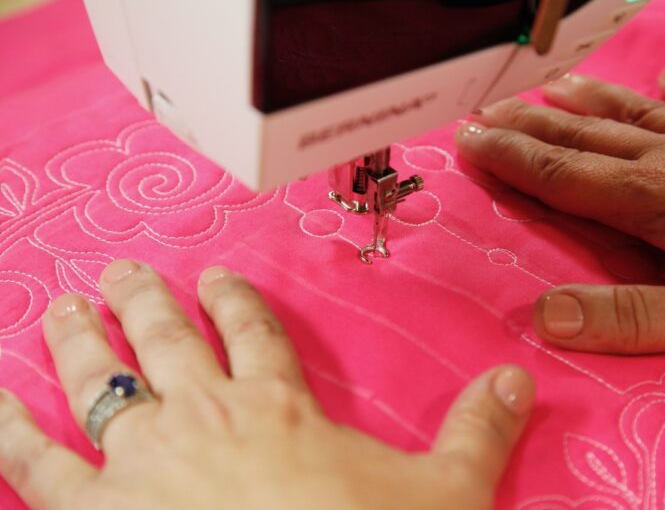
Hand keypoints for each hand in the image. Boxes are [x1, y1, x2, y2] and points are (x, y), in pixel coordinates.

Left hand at [0, 260, 534, 509]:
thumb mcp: (445, 495)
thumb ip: (478, 433)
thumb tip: (518, 379)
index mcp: (279, 406)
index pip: (256, 330)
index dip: (237, 299)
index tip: (219, 276)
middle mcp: (204, 416)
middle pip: (169, 338)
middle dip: (145, 300)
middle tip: (124, 272)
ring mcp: (143, 462)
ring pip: (103, 379)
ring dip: (83, 339)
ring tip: (64, 304)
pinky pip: (35, 464)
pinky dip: (7, 430)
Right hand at [456, 70, 664, 354]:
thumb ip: (628, 318)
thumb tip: (542, 315)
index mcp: (659, 197)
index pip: (564, 174)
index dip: (511, 157)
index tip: (469, 140)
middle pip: (590, 137)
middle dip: (532, 126)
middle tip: (487, 114)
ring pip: (640, 113)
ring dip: (590, 102)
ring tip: (552, 89)